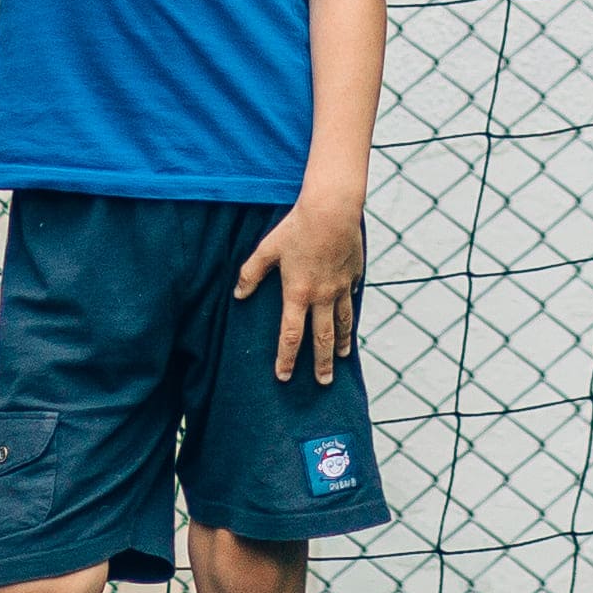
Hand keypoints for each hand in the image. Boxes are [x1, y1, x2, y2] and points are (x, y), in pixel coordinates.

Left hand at [236, 191, 363, 380]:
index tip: (283, 377)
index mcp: (297, 293)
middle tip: (322, 382)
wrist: (332, 209)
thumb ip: (251, 273)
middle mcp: (321, 296)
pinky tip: (349, 317)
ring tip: (341, 357)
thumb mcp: (267, 249)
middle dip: (321, 364)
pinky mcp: (353, 275)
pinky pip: (351, 297)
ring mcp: (340, 287)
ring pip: (343, 323)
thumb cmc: (296, 227)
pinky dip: (349, 309)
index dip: (286, 359)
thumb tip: (238, 294)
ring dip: (342, 343)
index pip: (290, 336)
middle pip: (322, 338)